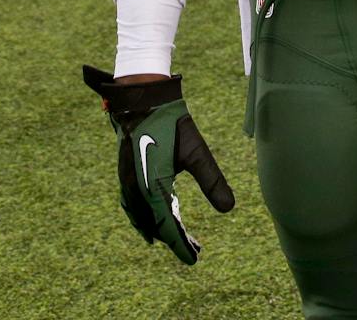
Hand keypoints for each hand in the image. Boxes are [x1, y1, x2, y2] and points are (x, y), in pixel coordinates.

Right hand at [82, 67, 234, 263]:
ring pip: (142, 216)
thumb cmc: (172, 122)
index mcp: (153, 186)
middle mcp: (136, 188)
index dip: (181, 245)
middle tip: (195, 250)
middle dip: (174, 239)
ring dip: (158, 229)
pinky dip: (144, 217)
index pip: (168, 226)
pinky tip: (153, 216)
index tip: (195, 259)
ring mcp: (127, 180)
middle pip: (155, 225)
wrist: (142, 98)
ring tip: (175, 239)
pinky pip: (133, 205)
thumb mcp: (197, 151)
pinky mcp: (126, 172)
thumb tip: (230, 209)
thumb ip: (212, 181)